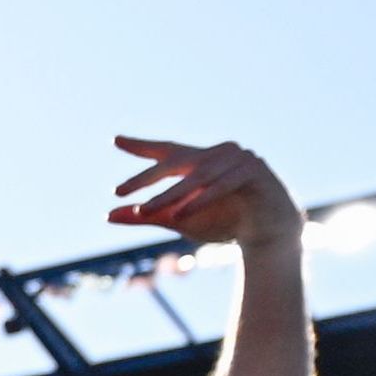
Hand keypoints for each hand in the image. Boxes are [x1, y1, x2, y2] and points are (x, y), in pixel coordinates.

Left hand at [107, 138, 296, 250]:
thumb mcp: (178, 221)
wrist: (267, 235)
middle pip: (176, 161)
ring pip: (198, 177)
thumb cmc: (223, 222)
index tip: (115, 140)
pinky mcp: (256, 172)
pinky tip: (181, 214)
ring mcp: (239, 159)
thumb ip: (146, 216)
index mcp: (200, 161)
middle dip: (146, 177)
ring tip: (146, 210)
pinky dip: (202, 200)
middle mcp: (218, 154)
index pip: (167, 150)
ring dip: (171, 196)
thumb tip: (107, 216)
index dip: (142, 145)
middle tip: (119, 191)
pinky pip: (224, 184)